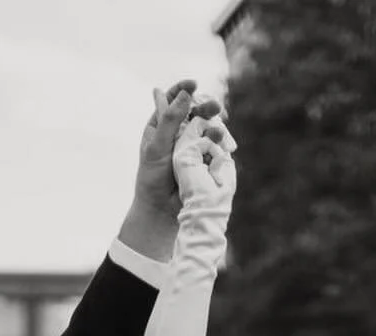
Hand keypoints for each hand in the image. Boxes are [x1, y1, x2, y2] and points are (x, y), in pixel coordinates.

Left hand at [135, 80, 227, 220]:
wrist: (161, 211)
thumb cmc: (152, 179)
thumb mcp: (157, 148)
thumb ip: (169, 120)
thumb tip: (185, 94)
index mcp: (160, 125)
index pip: (172, 99)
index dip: (182, 88)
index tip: (193, 84)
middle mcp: (177, 132)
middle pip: (194, 110)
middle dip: (205, 107)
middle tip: (215, 107)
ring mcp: (191, 145)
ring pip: (207, 127)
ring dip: (214, 125)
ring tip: (218, 132)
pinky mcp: (203, 159)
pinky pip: (214, 146)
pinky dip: (220, 143)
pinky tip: (223, 145)